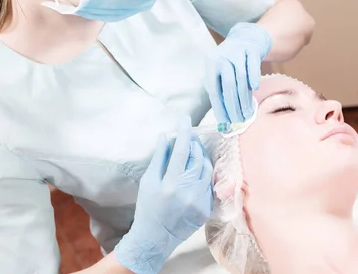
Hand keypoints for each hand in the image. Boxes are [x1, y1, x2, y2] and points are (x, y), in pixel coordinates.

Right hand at [114, 117, 213, 273]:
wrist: (155, 237)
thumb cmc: (148, 207)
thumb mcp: (148, 182)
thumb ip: (159, 158)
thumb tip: (167, 136)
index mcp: (170, 184)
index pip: (182, 150)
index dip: (184, 132)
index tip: (185, 120)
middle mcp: (188, 192)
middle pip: (198, 158)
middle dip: (195, 143)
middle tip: (190, 136)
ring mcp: (200, 201)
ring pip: (207, 169)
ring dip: (202, 156)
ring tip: (195, 150)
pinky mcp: (207, 209)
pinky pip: (209, 184)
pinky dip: (204, 174)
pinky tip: (197, 170)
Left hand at [205, 22, 271, 123]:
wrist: (246, 37)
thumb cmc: (232, 62)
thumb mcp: (222, 72)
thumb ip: (222, 90)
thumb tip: (224, 117)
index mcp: (211, 65)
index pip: (214, 90)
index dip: (220, 108)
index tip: (225, 122)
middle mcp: (222, 57)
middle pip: (228, 85)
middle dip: (233, 106)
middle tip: (239, 120)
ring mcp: (237, 52)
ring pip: (241, 78)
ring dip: (245, 98)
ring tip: (248, 112)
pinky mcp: (251, 49)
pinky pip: (253, 66)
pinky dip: (254, 78)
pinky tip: (255, 89)